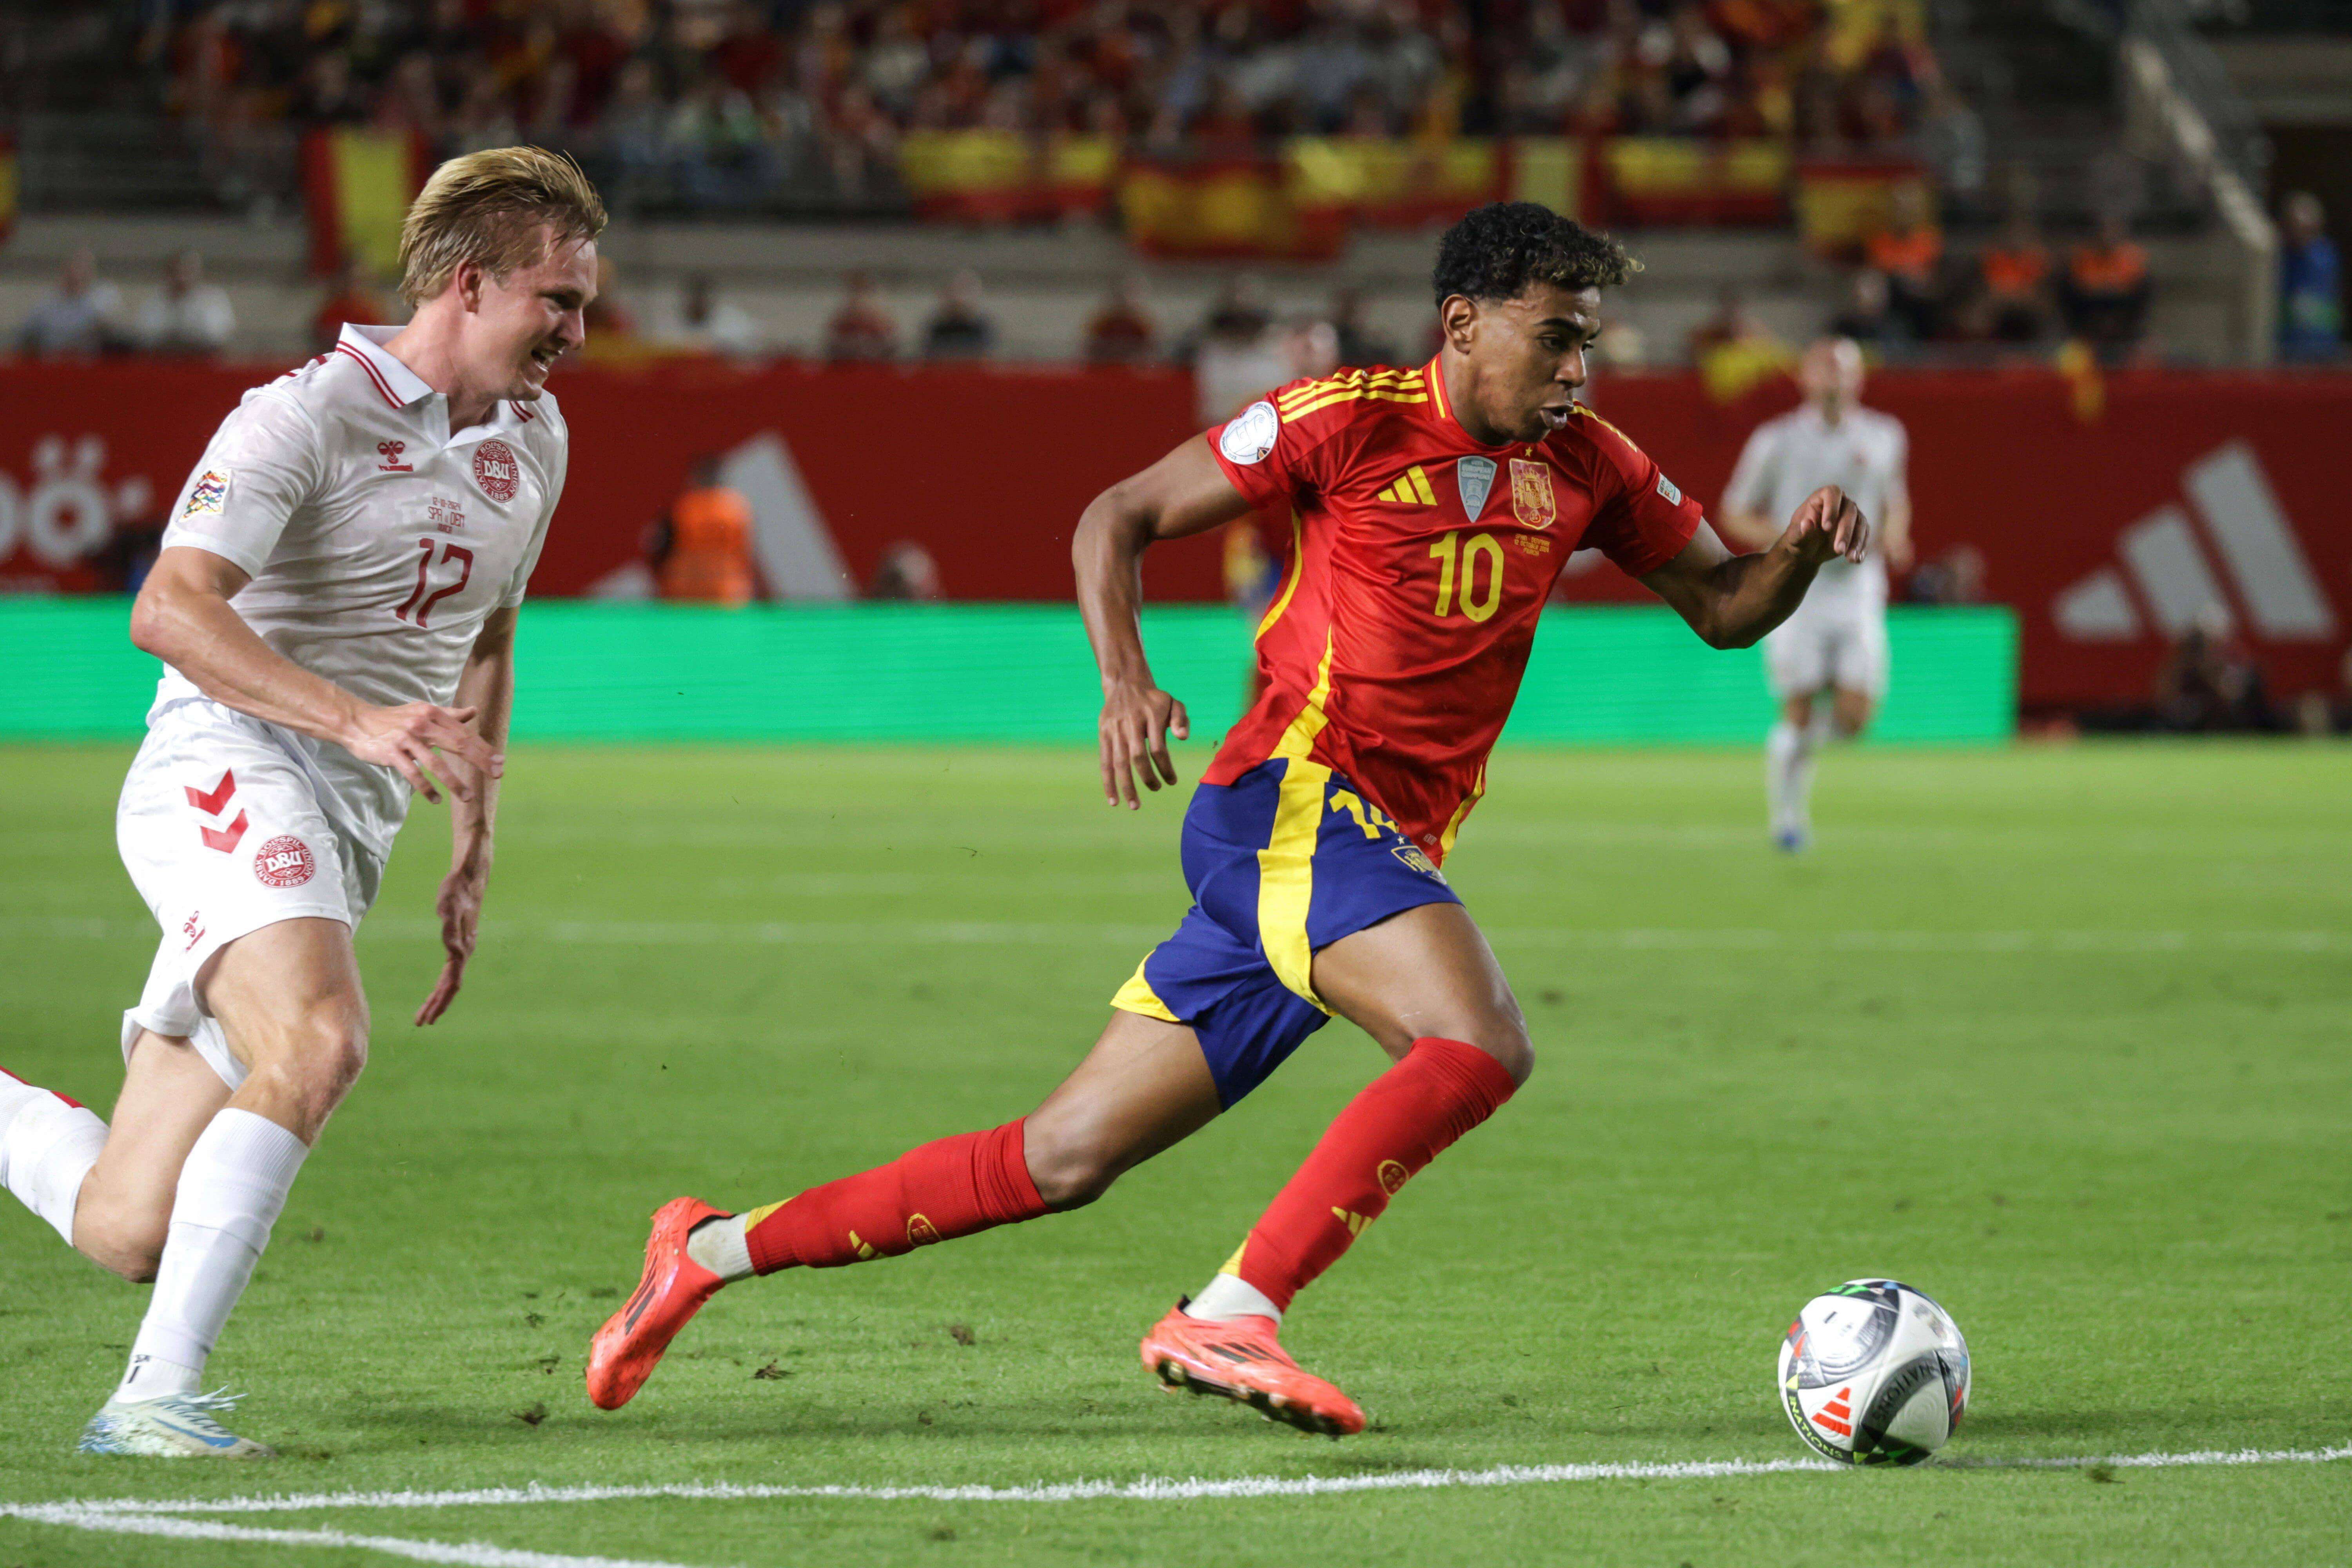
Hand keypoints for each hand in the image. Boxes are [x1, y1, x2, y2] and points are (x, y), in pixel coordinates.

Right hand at [344, 703, 500, 805]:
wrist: (356, 721)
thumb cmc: (394, 718)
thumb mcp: (422, 711)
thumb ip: (449, 714)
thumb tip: (473, 711)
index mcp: (432, 714)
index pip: (463, 733)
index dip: (483, 748)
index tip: (500, 761)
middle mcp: (422, 725)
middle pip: (457, 744)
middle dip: (479, 760)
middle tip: (496, 774)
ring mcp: (406, 739)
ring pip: (435, 763)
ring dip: (454, 782)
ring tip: (468, 797)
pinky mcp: (391, 753)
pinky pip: (412, 773)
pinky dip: (426, 788)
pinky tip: (437, 799)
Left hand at [415, 853, 487, 1025]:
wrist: (470, 879)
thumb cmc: (456, 891)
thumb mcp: (448, 907)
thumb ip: (450, 928)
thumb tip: (452, 951)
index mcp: (462, 948)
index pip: (451, 983)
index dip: (439, 1001)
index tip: (426, 1017)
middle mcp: (464, 952)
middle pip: (451, 987)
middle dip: (437, 1006)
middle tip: (421, 1022)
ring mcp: (462, 949)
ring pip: (450, 981)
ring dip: (439, 998)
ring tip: (426, 1013)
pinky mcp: (458, 944)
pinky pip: (450, 972)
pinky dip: (441, 985)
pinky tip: (436, 990)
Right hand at [1098, 679, 1189, 808]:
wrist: (1125, 683)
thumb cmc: (1154, 700)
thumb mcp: (1173, 702)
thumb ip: (1181, 719)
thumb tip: (1183, 738)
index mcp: (1151, 715)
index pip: (1158, 748)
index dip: (1165, 767)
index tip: (1172, 781)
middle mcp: (1130, 722)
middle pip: (1137, 756)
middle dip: (1147, 778)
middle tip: (1157, 789)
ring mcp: (1114, 729)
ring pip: (1119, 762)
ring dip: (1126, 786)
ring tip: (1135, 805)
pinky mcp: (1103, 734)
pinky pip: (1104, 761)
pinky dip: (1108, 782)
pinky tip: (1113, 800)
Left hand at [1780, 485, 1869, 566]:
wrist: (1808, 550)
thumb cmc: (1799, 539)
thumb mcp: (1795, 537)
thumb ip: (1801, 531)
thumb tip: (1807, 523)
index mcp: (1821, 498)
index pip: (1832, 493)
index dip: (1832, 507)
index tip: (1826, 527)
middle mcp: (1840, 503)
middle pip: (1850, 510)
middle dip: (1845, 531)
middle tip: (1839, 550)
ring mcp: (1851, 515)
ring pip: (1861, 523)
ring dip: (1857, 541)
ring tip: (1850, 559)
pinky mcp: (1858, 528)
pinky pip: (1865, 535)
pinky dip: (1862, 548)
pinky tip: (1856, 560)